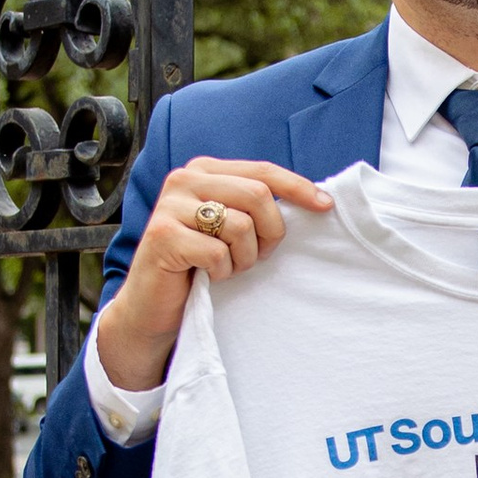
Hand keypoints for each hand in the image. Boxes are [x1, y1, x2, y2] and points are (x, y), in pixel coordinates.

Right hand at [93, 158, 330, 389]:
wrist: (152, 308)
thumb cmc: (199, 266)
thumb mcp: (230, 227)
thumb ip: (254, 206)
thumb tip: (315, 199)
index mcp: (204, 170)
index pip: (262, 171)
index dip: (298, 188)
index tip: (326, 207)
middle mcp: (184, 179)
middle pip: (257, 195)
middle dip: (270, 232)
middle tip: (259, 256)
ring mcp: (170, 205)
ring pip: (241, 225)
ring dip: (244, 257)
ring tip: (226, 267)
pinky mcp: (162, 236)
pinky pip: (217, 253)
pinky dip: (221, 272)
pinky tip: (206, 275)